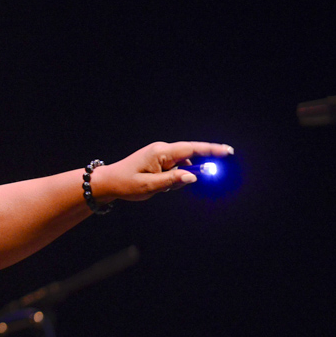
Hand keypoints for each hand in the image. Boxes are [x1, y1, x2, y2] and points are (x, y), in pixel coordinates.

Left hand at [90, 141, 233, 202]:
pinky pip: (173, 167)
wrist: (108, 182)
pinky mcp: (158, 159)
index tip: (227, 151)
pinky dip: (171, 178)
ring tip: (156, 187)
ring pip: (181, 165)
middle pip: (188, 157)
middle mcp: (162, 149)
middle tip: (168, 185)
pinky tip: (157, 185)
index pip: (191, 149)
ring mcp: (160, 153)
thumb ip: (173, 181)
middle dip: (189, 172)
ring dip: (176, 178)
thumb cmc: (126, 184)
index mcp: (160, 153)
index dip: (210, 150)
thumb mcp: (150, 186)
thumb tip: (193, 176)